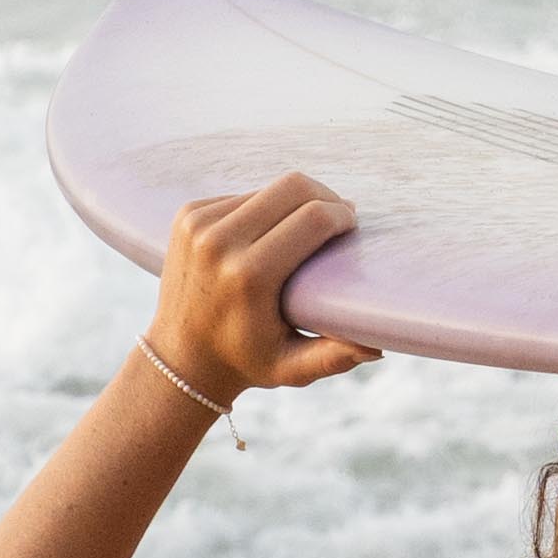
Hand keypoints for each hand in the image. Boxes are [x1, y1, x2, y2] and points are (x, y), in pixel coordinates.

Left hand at [151, 173, 375, 403]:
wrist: (180, 357)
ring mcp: (199, 224)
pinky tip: (270, 230)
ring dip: (293, 202)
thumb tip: (378, 345)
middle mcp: (219, 242)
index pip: (313, 218)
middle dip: (326, 196)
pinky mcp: (187, 214)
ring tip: (306, 225)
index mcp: (249, 275)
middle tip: (340, 216)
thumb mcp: (292, 369)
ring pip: (268, 188)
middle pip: (293, 188)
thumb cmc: (246, 362)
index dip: (342, 215)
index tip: (353, 226)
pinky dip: (264, 207)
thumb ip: (335, 358)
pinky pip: (241, 195)